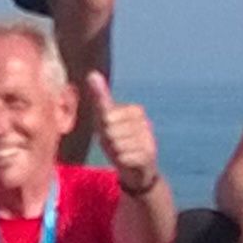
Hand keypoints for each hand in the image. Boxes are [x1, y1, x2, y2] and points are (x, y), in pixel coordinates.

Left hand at [87, 74, 159, 194]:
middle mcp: (146, 123)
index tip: (111, 132)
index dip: (104, 128)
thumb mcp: (106, 119)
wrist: (135, 170)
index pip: (106, 117)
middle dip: (109, 141)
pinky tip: (128, 160)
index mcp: (136, 111)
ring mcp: (149, 138)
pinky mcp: (149, 155)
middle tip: (117, 144)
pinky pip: (123, 157)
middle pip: (111, 131)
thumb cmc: (117, 140)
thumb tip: (92, 73)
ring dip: (115, 151)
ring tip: (123, 152)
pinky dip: (121, 161)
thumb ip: (101, 97)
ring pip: (117, 144)